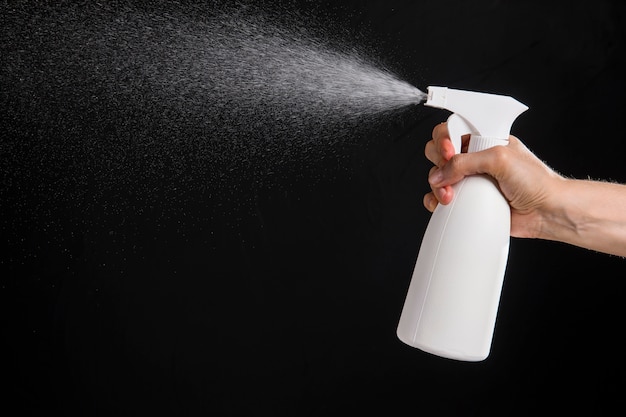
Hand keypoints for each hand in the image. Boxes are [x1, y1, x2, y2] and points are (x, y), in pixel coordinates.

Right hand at [422, 122, 562, 238]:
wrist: (546, 212)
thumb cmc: (535, 182)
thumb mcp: (500, 159)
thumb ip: (466, 161)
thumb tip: (440, 174)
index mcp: (483, 140)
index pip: (452, 130)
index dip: (444, 139)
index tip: (449, 151)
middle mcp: (474, 158)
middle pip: (438, 152)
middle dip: (438, 162)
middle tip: (449, 171)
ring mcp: (469, 180)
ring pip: (436, 176)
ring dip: (437, 186)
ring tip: (450, 195)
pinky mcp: (467, 200)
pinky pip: (440, 198)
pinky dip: (435, 201)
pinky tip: (442, 204)